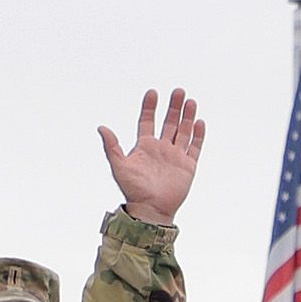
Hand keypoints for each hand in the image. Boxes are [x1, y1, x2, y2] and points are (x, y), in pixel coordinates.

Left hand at [101, 88, 203, 225]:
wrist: (150, 209)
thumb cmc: (133, 190)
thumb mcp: (119, 166)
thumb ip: (112, 147)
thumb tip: (101, 127)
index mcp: (144, 146)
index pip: (147, 121)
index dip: (150, 107)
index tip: (153, 93)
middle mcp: (161, 149)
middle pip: (169, 122)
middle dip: (173, 107)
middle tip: (178, 91)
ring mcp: (175, 156)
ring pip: (183, 131)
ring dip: (187, 116)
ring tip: (190, 101)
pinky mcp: (188, 166)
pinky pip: (194, 147)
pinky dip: (198, 135)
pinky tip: (199, 122)